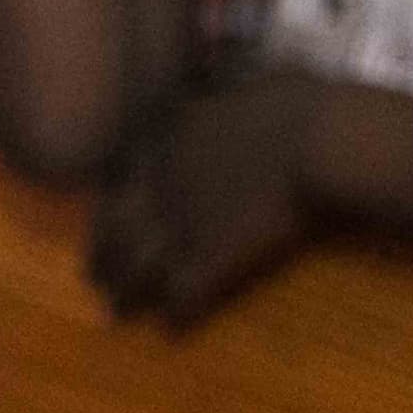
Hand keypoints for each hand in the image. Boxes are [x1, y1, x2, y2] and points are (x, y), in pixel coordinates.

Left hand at [86, 75, 322, 325]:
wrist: (317, 140)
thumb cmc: (298, 102)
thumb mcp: (247, 82)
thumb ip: (225, 92)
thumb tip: (234, 85)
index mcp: (163, 141)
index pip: (116, 180)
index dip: (108, 204)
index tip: (104, 218)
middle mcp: (158, 187)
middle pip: (113, 229)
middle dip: (102, 256)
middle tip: (95, 277)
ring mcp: (181, 227)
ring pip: (136, 268)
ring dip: (125, 294)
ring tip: (116, 312)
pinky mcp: (212, 260)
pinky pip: (184, 295)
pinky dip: (177, 315)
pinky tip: (173, 329)